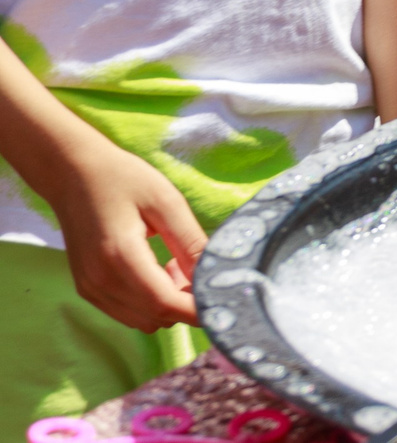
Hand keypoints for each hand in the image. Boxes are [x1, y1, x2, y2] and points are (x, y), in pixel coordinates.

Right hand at [44, 137, 202, 330]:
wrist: (73, 174)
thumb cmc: (123, 179)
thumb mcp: (166, 202)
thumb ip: (190, 241)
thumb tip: (214, 274)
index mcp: (120, 258)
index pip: (165, 303)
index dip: (198, 308)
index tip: (226, 298)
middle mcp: (99, 282)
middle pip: (155, 317)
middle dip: (185, 303)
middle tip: (195, 266)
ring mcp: (90, 289)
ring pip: (141, 320)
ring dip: (167, 304)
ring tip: (174, 264)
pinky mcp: (87, 289)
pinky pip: (126, 312)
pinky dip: (148, 302)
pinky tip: (156, 269)